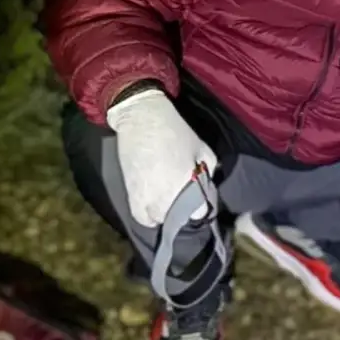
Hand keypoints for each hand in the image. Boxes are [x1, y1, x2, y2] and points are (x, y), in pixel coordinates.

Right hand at [107, 89, 216, 226]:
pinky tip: (153, 206)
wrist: (141, 119)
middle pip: (179, 219)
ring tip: (169, 201)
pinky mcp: (131, 195)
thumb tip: (208, 180)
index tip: (201, 197)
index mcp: (186, 185)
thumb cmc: (175, 131)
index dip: (202, 206)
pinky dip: (148, 216)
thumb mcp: (201, 148)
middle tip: (184, 196)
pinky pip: (141, 218)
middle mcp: (165, 198)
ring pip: (159, 220)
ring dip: (166, 214)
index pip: (199, 212)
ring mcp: (146, 199)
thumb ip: (208, 168)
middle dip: (184, 211)